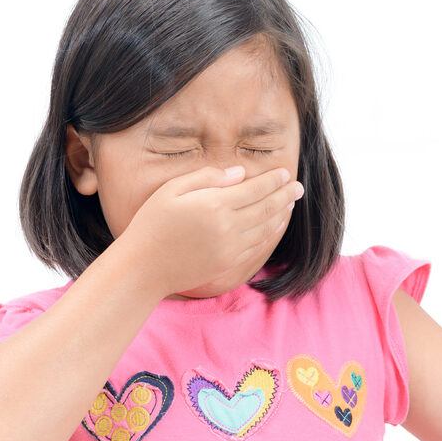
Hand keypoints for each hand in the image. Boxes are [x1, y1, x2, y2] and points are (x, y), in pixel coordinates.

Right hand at [118, 166, 303, 296]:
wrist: (143, 267)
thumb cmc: (151, 223)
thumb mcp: (172, 189)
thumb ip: (207, 177)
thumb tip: (239, 173)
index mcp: (214, 204)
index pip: (254, 189)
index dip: (273, 180)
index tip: (285, 173)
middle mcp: (228, 226)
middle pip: (266, 207)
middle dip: (285, 195)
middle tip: (298, 187)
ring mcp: (231, 247)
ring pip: (265, 227)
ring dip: (281, 213)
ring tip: (290, 202)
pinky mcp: (229, 263)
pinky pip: (257, 245)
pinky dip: (270, 232)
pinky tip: (275, 224)